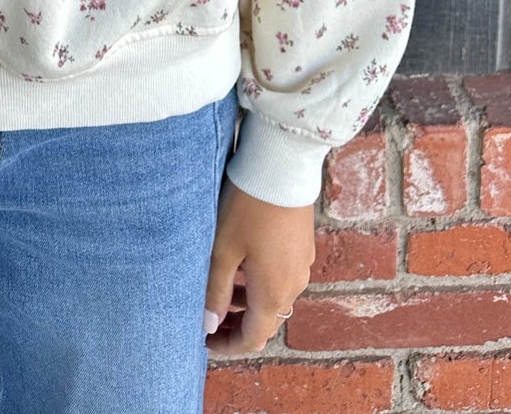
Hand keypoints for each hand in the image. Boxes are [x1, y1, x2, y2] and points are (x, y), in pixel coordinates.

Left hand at [203, 176, 315, 355]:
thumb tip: (209, 325)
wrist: (282, 165)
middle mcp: (294, 286)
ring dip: (250, 302)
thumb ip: (216, 290)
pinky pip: (283, 277)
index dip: (228, 345)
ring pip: (275, 298)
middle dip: (237, 325)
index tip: (206, 342)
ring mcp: (302, 265)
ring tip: (222, 289)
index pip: (252, 339)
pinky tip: (243, 263)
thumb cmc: (248, 207)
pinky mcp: (303, 246)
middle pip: (265, 321)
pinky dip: (262, 282)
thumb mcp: (224, 249)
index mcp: (273, 294)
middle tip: (210, 319)